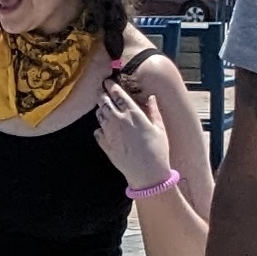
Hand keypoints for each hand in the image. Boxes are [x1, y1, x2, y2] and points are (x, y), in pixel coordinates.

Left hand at [92, 71, 170, 188]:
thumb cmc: (158, 151)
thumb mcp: (160, 128)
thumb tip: (152, 98)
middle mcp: (118, 120)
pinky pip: (97, 131)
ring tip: (104, 107)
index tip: (108, 81)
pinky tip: (106, 128)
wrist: (147, 174)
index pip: (117, 93)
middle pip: (104, 101)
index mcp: (133, 113)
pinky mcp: (104, 144)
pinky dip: (100, 127)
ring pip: (99, 114)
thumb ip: (154, 111)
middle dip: (102, 94)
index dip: (111, 85)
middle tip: (102, 91)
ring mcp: (109, 132)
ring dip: (101, 108)